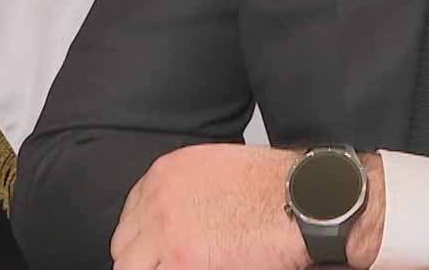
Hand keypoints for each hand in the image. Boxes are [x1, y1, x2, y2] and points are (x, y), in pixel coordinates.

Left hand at [110, 144, 302, 269]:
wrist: (304, 200)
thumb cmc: (276, 185)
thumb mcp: (217, 169)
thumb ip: (186, 191)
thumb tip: (177, 219)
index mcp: (165, 174)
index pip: (131, 216)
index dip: (144, 240)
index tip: (155, 252)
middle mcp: (157, 200)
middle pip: (125, 245)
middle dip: (144, 259)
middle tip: (168, 264)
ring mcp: (165, 232)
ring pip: (131, 267)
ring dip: (154, 269)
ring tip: (183, 267)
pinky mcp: (180, 261)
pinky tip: (196, 269)